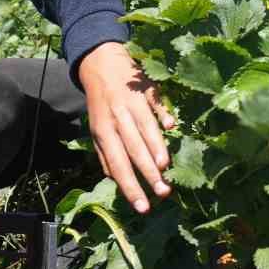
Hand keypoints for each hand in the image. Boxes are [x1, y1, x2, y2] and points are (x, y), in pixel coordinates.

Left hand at [76, 41, 176, 214]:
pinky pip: (155, 103)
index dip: (130, 186)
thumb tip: (115, 180)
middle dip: (147, 173)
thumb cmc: (101, 103)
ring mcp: (132, 102)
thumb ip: (106, 154)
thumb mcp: (97, 128)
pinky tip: (171, 126)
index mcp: (103, 131)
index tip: (143, 207)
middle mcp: (116, 118)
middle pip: (132, 149)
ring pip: (144, 128)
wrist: (100, 60)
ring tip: (165, 167)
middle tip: (162, 193)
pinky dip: (162, 113)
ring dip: (155, 147)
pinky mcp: (146, 88)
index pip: (117, 164)